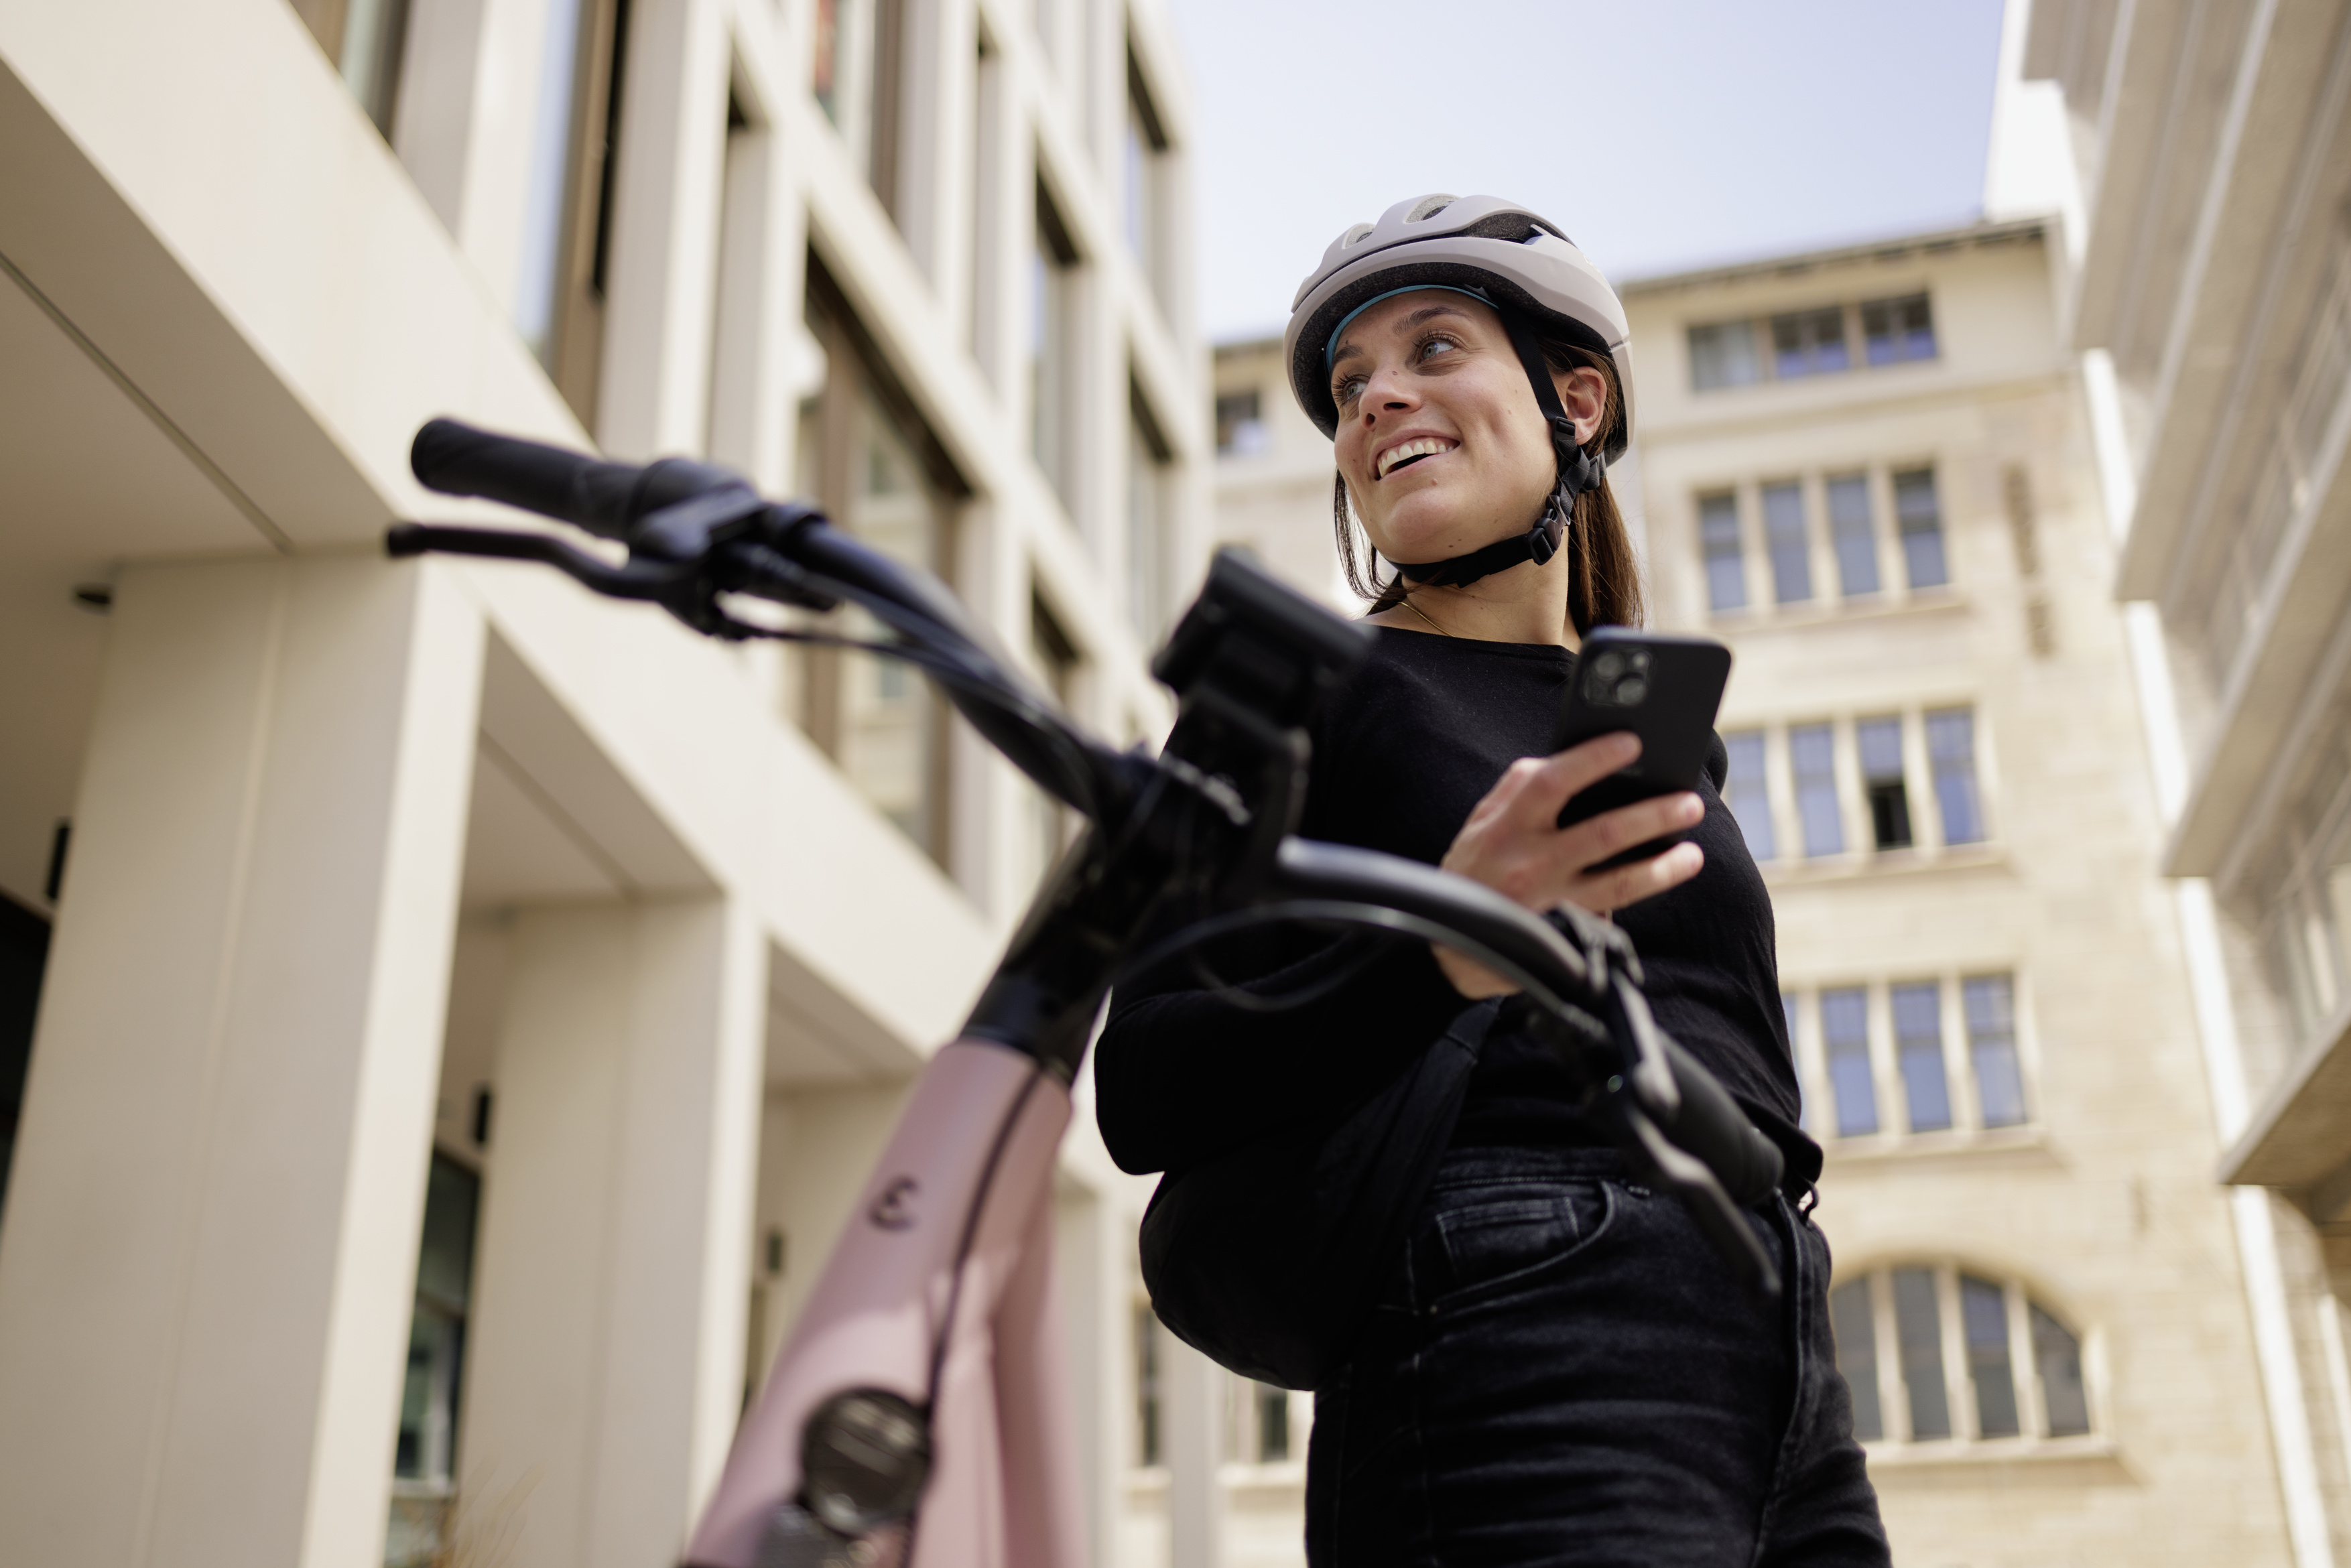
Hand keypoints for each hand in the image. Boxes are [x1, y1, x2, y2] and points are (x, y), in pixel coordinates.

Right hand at [1431, 732, 1704, 997]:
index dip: (1595, 759)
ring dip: (1662, 865)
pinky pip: (1612, 911)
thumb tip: (1572, 760)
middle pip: (1602, 832)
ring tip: (1691, 852)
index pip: (1553, 781)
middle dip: (1653, 815)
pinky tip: (1665, 877)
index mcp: (1505, 824)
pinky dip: (1641, 892)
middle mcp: (1528, 861)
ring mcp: (1549, 901)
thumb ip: (1519, 791)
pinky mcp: (1564, 933)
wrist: (1452, 943)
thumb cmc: (1474, 869)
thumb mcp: (1482, 823)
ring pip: (1618, 881)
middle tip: (1689, 802)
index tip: (1633, 743)